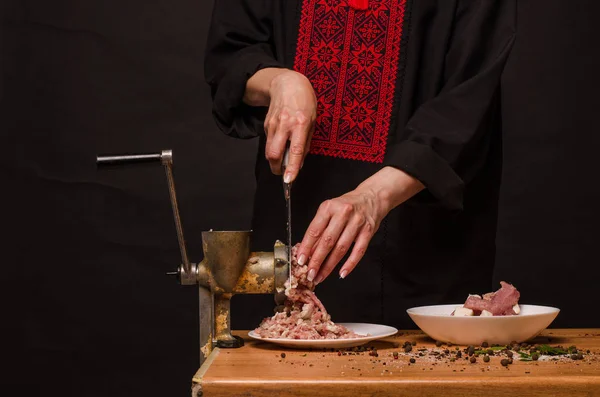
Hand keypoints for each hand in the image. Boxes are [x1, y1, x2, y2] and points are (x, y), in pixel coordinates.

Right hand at [265, 70, 315, 181]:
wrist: (288, 84)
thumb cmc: (304, 102)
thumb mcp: (313, 121)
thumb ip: (306, 143)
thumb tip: (299, 162)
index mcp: (300, 124)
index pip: (295, 151)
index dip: (291, 167)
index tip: (288, 180)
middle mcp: (285, 125)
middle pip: (274, 154)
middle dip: (276, 168)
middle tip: (283, 172)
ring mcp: (273, 124)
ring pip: (269, 150)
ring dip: (275, 160)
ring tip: (283, 159)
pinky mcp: (266, 124)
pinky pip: (269, 142)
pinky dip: (274, 148)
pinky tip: (281, 142)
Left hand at [296, 167, 424, 283]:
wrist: (371, 197)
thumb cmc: (347, 205)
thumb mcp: (329, 211)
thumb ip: (319, 229)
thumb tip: (308, 251)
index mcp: (328, 207)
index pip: (314, 230)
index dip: (306, 247)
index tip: (300, 260)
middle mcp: (343, 213)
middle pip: (327, 241)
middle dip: (317, 260)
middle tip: (309, 274)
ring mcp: (357, 222)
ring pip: (341, 248)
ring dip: (330, 265)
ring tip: (321, 276)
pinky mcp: (368, 231)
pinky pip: (358, 251)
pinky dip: (350, 264)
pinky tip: (342, 273)